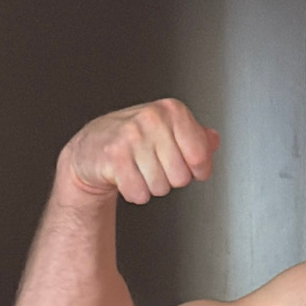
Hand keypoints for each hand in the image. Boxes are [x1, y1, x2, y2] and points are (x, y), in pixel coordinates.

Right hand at [60, 98, 219, 206]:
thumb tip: (213, 140)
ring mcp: (132, 136)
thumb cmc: (134, 139)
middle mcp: (152, 119)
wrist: (92, 147)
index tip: (190, 166)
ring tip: (139, 169)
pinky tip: (127, 176)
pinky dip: (134, 193)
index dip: (198, 170)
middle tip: (155, 166)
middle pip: (181, 177)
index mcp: (172, 111)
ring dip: (151, 187)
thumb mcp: (169, 130)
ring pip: (160, 188)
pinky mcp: (113, 156)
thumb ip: (196, 136)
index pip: (200, 156)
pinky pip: (139, 194)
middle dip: (170, 179)